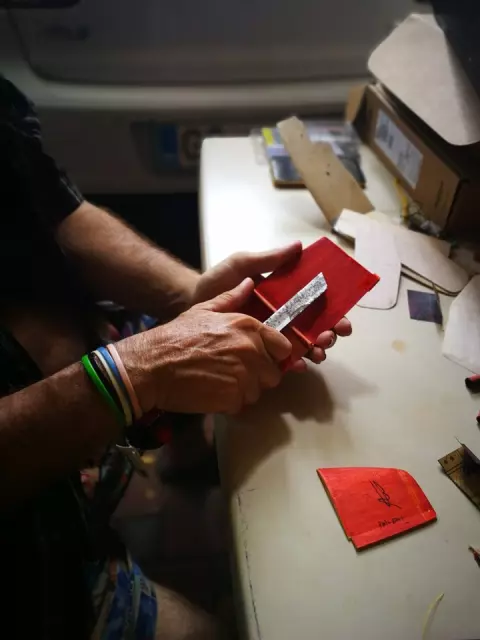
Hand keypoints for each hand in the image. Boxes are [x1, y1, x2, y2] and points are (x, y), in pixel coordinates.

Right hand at [117, 279, 291, 413]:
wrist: (153, 365)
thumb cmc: (176, 337)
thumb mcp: (203, 310)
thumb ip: (231, 298)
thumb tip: (249, 283)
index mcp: (248, 327)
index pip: (283, 347)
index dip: (274, 355)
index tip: (262, 359)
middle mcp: (251, 350)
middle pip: (273, 373)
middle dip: (258, 376)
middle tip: (235, 373)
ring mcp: (244, 376)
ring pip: (258, 391)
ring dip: (244, 390)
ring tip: (220, 381)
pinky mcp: (233, 398)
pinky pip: (241, 405)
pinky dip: (229, 403)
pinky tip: (212, 392)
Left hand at [194, 242, 351, 370]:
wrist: (189, 306)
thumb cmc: (215, 284)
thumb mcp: (241, 265)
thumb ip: (267, 259)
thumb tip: (298, 247)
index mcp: (283, 295)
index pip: (315, 303)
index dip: (335, 311)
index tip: (344, 318)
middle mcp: (282, 316)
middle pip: (316, 327)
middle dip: (329, 334)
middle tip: (331, 337)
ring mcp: (270, 336)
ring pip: (303, 345)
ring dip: (316, 350)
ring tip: (318, 352)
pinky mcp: (257, 352)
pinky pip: (280, 361)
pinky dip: (294, 364)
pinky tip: (299, 366)